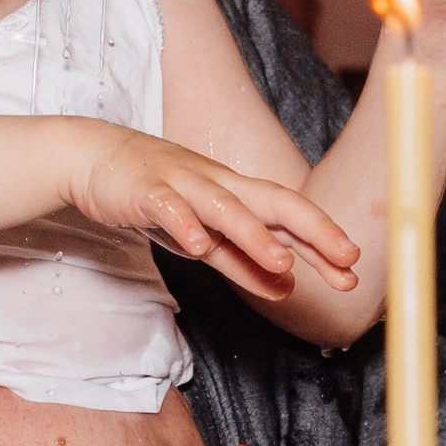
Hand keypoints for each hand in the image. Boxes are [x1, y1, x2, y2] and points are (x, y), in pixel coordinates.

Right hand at [64, 127, 359, 302]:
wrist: (92, 157)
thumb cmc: (155, 197)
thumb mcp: (202, 236)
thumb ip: (242, 262)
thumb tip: (288, 288)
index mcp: (236, 195)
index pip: (290, 217)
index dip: (322, 242)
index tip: (353, 272)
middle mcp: (218, 185)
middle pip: (273, 202)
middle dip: (313, 229)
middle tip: (346, 258)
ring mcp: (182, 184)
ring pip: (225, 207)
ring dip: (255, 234)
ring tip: (283, 262)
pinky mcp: (145, 190)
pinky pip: (168, 208)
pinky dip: (184, 225)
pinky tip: (197, 247)